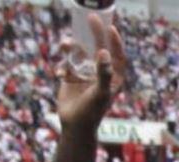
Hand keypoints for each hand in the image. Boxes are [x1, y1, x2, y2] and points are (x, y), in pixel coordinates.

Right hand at [53, 13, 126, 132]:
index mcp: (112, 76)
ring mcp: (85, 73)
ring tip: (64, 44)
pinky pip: (66, 64)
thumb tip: (104, 52)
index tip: (110, 27)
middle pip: (98, 47)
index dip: (115, 40)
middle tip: (90, 17)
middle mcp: (99, 72)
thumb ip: (103, 73)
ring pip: (79, 52)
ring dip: (71, 47)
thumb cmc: (92, 112)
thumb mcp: (100, 93)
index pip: (117, 54)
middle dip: (95, 32)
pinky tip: (61, 74)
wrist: (75, 126)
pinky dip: (62, 66)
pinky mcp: (71, 77)